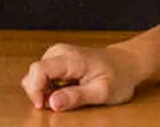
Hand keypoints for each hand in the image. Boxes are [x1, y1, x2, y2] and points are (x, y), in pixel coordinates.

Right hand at [20, 43, 143, 110]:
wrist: (126, 63)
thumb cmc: (118, 77)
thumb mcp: (103, 92)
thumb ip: (77, 97)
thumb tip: (53, 103)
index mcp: (71, 58)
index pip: (39, 70)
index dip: (35, 90)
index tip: (43, 106)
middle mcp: (59, 52)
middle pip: (33, 73)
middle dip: (39, 93)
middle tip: (59, 105)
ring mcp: (56, 54)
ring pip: (35, 75)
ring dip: (43, 91)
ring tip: (65, 98)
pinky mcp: (56, 59)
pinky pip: (42, 75)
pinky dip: (47, 87)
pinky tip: (64, 92)